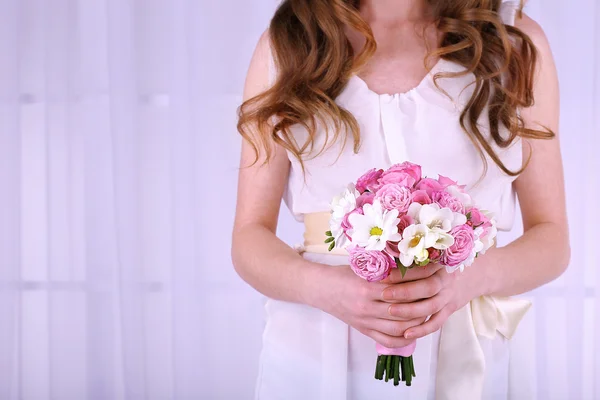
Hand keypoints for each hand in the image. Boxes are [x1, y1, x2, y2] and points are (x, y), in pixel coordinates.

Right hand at [313, 264, 441, 348]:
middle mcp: (367, 306)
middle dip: (423, 299)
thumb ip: (384, 268)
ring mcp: (366, 321)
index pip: (401, 283)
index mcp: (366, 286)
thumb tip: (412, 262)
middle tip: (437, 290)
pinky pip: (388, 340)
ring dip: (418, 320)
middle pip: (404, 308)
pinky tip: (415, 330)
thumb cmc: (342, 274)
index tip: (434, 270)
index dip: (420, 277)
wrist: (320, 289)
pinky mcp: (364, 330)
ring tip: (429, 309)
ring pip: (399, 327)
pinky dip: (404, 338)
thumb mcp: (362, 266)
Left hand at [380, 263, 485, 339]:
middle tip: (384, 294)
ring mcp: (448, 297)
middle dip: (404, 291)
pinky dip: (421, 330)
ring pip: (431, 307)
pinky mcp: (449, 310)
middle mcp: (446, 281)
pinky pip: (436, 323)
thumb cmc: (445, 263)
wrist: (475, 275)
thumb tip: (385, 260)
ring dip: (409, 311)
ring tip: (390, 311)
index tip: (384, 275)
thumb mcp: (436, 255)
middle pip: (427, 288)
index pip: (422, 269)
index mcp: (441, 264)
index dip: (403, 273)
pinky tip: (406, 334)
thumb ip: (416, 258)